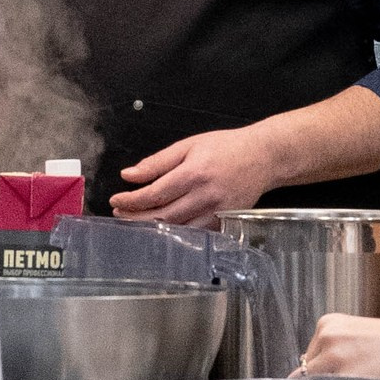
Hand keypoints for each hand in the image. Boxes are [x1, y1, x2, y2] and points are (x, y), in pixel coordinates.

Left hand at [109, 126, 273, 225]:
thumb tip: (128, 175)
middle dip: (135, 217)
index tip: (116, 200)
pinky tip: (160, 229)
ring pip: (176, 230)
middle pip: (161, 216)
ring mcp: (216, 213)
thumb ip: (157, 162)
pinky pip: (193, 235)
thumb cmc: (225, 147)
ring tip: (134, 222)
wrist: (263, 157)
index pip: (154, 194)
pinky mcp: (223, 223)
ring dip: (151, 229)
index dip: (131, 200)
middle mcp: (204, 196)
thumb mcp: (189, 145)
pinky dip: (174, 235)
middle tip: (119, 213)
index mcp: (194, 173)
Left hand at [301, 312, 379, 379]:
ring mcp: (334, 357)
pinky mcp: (346, 377)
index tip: (336, 377)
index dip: (323, 371)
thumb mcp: (357, 335)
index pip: (309, 357)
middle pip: (309, 372)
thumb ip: (334, 349)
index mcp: (328, 323)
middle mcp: (327, 337)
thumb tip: (313, 373)